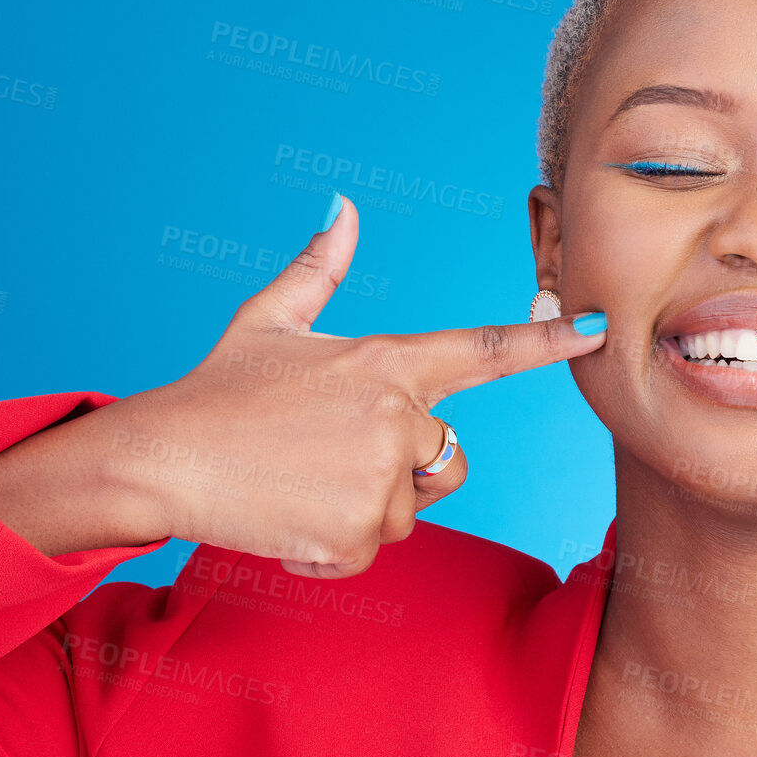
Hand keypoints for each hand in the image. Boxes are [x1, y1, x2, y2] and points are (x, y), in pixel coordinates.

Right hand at [0, 195, 605, 577]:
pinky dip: (333, 547)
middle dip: (401, 470)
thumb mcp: (268, 322)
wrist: (158, 459)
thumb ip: (319, 268)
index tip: (598, 326)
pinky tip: (289, 518)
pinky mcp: (358, 530)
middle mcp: (397, 415)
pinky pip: (371, 550)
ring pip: (410, 509)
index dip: (548, 340)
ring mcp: (381, 475)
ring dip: (365, 510)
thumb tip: (343, 205)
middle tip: (325, 456)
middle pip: (449, 459)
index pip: (485, 350)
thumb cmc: (216, 391)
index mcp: (387, 362)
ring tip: (302, 484)